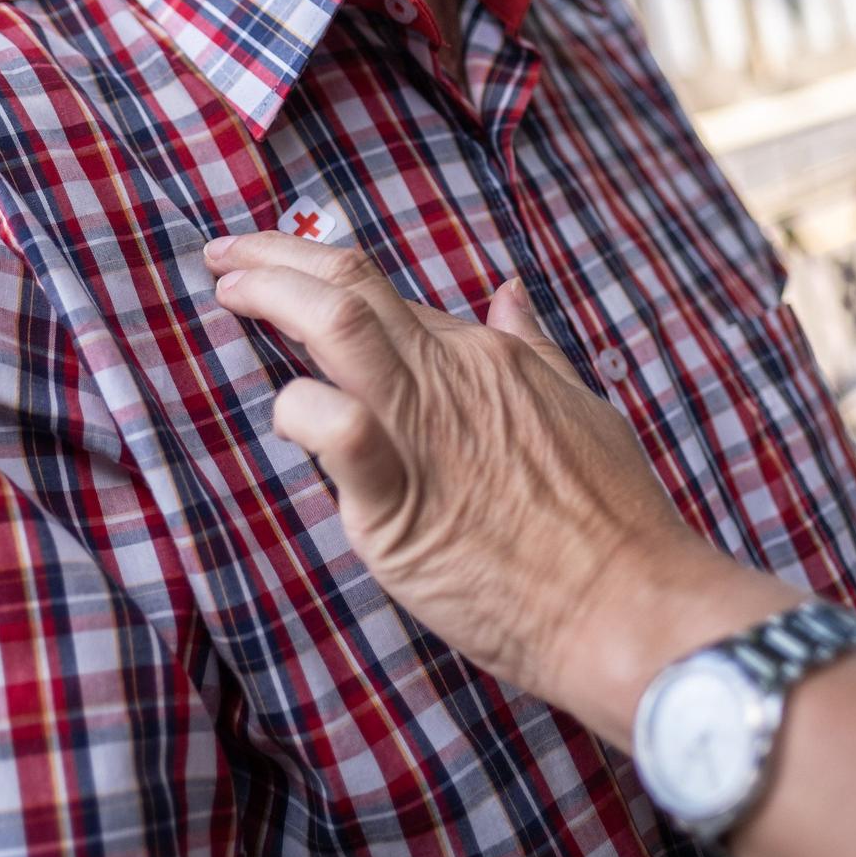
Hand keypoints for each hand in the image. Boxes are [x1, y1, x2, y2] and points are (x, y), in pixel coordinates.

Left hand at [205, 232, 793, 738]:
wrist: (631, 604)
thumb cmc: (615, 521)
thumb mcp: (581, 409)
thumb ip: (533, 349)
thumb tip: (509, 292)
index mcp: (487, 357)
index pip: (386, 294)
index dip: (321, 273)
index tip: (277, 265)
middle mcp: (450, 378)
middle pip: (350, 285)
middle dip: (274, 255)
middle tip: (224, 252)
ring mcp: (422, 435)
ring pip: (338, 326)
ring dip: (272, 293)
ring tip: (227, 290)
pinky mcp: (399, 507)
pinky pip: (340, 433)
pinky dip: (302, 409)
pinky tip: (283, 410)